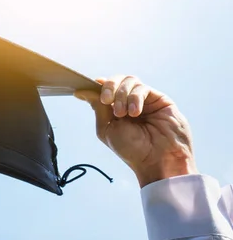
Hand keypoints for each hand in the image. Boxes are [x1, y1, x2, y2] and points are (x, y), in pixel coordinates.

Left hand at [75, 76, 197, 187]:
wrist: (157, 160)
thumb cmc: (132, 149)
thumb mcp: (107, 128)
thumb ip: (97, 107)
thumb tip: (81, 91)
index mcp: (114, 108)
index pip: (105, 87)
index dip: (98, 85)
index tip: (91, 86)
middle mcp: (129, 102)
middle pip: (117, 79)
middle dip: (109, 87)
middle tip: (107, 100)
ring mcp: (145, 99)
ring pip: (129, 80)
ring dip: (121, 94)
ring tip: (122, 113)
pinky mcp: (159, 99)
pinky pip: (142, 88)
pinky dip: (135, 98)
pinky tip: (135, 113)